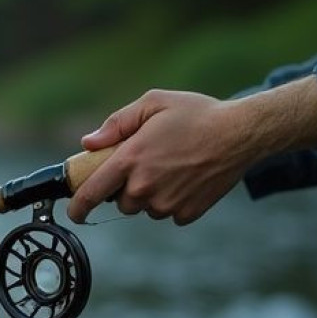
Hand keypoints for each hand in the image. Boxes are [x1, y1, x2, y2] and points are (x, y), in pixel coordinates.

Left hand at [66, 89, 260, 225]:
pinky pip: (169, 214)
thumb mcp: (152, 103)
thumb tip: (88, 143)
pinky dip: (173, 201)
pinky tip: (187, 179)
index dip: (78, 206)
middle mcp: (144, 187)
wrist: (242, 133)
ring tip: (171, 168)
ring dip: (150, 195)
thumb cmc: (195, 114)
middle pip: (120, 202)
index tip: (75, 212)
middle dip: (126, 187)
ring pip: (145, 208)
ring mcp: (167, 203)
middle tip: (147, 165)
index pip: (91, 193)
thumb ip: (116, 124)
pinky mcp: (187, 213)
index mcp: (130, 160)